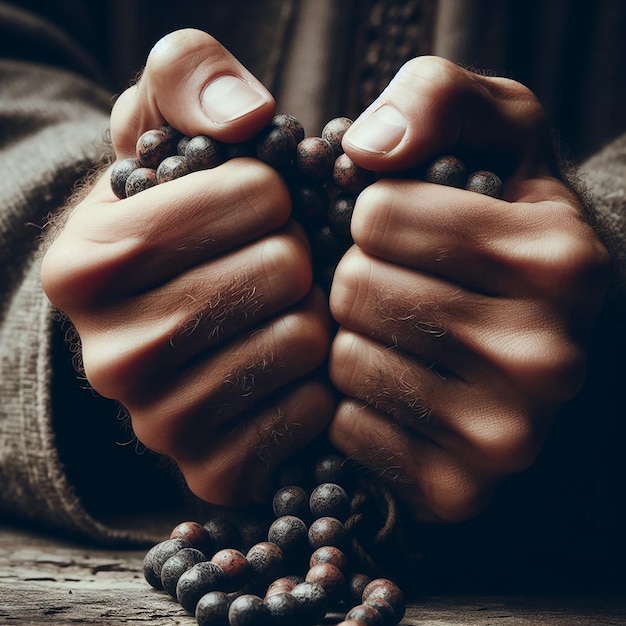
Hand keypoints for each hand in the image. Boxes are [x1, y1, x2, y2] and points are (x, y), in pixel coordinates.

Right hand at [41, 29, 334, 505]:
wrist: (170, 316)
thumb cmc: (178, 222)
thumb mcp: (162, 128)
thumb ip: (187, 79)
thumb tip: (244, 117)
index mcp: (84, 265)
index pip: (249, 200)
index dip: (274, 191)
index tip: (256, 206)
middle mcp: (109, 357)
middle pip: (279, 273)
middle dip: (296, 255)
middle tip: (276, 262)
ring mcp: (159, 425)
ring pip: (298, 344)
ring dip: (311, 316)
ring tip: (282, 310)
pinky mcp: (212, 471)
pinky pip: (307, 414)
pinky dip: (316, 383)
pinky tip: (288, 367)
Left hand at [327, 56, 609, 522]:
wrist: (532, 332)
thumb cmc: (502, 227)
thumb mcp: (494, 132)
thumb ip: (437, 99)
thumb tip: (367, 147)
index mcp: (559, 260)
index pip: (378, 215)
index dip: (374, 214)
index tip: (400, 229)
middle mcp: (547, 357)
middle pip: (356, 291)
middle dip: (356, 279)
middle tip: (393, 286)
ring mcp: (508, 437)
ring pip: (348, 363)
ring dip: (353, 341)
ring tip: (398, 335)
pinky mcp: (461, 490)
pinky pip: (350, 428)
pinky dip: (356, 403)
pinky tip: (396, 387)